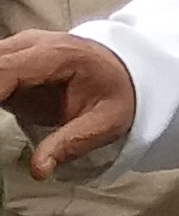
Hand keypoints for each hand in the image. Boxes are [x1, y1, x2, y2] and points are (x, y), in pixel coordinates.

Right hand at [0, 33, 132, 178]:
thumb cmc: (118, 93)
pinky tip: (0, 109)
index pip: (4, 69)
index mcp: (55, 55)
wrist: (128, 70)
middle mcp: (30, 46)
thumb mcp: (106, 122)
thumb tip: (39, 170)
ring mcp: (17, 51)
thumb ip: (70, 144)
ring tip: (1, 119)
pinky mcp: (9, 64)